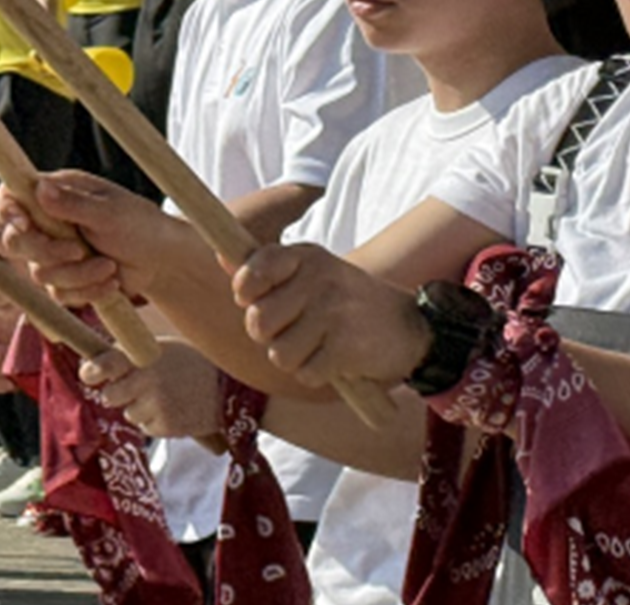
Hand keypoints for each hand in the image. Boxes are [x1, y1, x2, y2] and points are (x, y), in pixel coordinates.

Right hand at [0, 172, 201, 305]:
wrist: (161, 260)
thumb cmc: (140, 224)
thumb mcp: (109, 211)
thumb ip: (72, 204)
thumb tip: (39, 187)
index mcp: (55, 193)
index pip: (10, 197)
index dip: (8, 212)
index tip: (24, 226)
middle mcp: (48, 222)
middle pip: (15, 241)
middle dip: (47, 251)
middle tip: (79, 251)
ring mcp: (54, 252)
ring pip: (39, 272)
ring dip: (77, 275)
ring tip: (108, 266)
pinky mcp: (64, 279)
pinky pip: (58, 294)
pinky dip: (86, 291)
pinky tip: (110, 282)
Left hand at [78, 339, 222, 437]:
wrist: (229, 390)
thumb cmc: (194, 365)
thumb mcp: (165, 349)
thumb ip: (134, 354)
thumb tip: (98, 362)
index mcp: (147, 356)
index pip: (107, 363)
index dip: (92, 370)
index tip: (88, 374)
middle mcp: (148, 380)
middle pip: (110, 395)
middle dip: (118, 394)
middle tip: (135, 389)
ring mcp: (156, 405)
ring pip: (129, 413)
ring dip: (140, 409)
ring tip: (165, 397)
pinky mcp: (166, 426)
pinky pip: (147, 427)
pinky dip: (156, 421)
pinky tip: (175, 409)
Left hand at [234, 243, 431, 388]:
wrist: (408, 325)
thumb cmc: (347, 302)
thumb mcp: (312, 273)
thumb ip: (267, 269)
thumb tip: (220, 255)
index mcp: (306, 257)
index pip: (254, 269)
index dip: (246, 291)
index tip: (254, 299)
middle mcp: (319, 279)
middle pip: (259, 320)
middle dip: (270, 336)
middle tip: (294, 331)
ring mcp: (333, 311)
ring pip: (279, 353)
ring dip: (294, 359)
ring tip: (317, 346)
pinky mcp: (345, 345)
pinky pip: (305, 372)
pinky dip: (316, 374)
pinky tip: (334, 360)